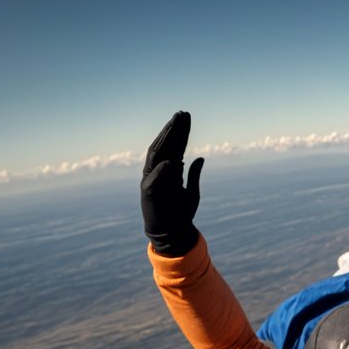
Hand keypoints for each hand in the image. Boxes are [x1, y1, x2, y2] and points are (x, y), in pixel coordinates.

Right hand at [141, 110, 203, 256]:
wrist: (171, 234)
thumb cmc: (181, 214)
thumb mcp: (192, 191)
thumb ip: (194, 174)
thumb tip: (201, 157)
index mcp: (170, 170)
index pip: (175, 146)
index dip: (181, 131)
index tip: (187, 116)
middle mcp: (159, 171)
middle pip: (166, 145)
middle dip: (173, 130)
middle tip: (182, 114)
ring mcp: (152, 180)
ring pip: (157, 155)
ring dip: (165, 140)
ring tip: (174, 125)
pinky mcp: (148, 192)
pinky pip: (154, 179)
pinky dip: (162, 171)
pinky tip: (171, 161)